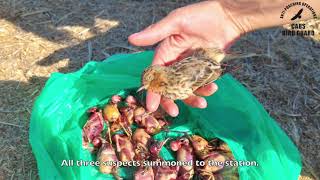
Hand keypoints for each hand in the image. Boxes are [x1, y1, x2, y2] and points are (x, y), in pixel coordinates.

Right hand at [129, 0, 243, 115]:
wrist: (228, 17)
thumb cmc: (200, 15)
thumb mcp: (176, 22)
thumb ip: (155, 33)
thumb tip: (131, 39)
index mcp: (166, 53)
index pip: (155, 75)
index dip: (152, 91)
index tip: (151, 106)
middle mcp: (176, 63)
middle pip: (169, 87)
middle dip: (170, 101)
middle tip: (174, 112)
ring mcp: (191, 69)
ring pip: (187, 89)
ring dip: (192, 98)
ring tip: (203, 103)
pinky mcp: (204, 71)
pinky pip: (202, 85)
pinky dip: (206, 89)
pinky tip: (213, 88)